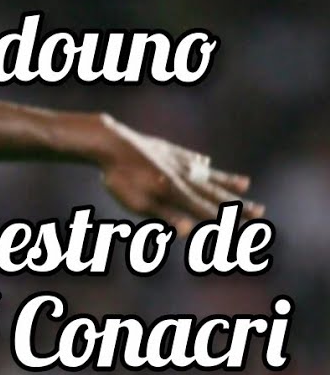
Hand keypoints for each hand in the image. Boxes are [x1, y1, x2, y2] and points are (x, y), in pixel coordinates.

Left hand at [96, 115, 263, 236]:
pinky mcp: (167, 150)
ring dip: (225, 181)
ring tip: (245, 183)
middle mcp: (184, 177)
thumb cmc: (121, 179)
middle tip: (261, 211)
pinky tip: (206, 164)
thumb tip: (188, 231)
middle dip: (238, 204)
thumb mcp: (139, 204)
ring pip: (207, 174)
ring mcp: (178, 162)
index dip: (227, 220)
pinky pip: (189, 158)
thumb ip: (165, 217)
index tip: (248, 227)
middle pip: (215, 193)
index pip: (207, 211)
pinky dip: (200, 164)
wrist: (112, 143)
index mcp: (178, 193)